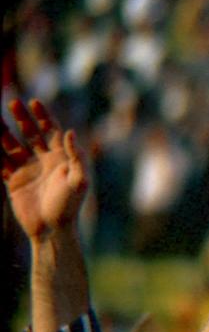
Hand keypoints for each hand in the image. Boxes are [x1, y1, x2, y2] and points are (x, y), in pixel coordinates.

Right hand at [1, 99, 88, 242]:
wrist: (52, 229)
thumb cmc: (69, 206)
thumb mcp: (79, 181)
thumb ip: (76, 157)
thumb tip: (70, 132)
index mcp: (61, 158)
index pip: (52, 131)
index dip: (43, 116)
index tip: (34, 102)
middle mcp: (44, 161)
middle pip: (31, 134)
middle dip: (22, 118)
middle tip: (13, 102)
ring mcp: (27, 170)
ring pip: (12, 145)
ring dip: (3, 132)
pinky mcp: (13, 181)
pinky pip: (1, 162)